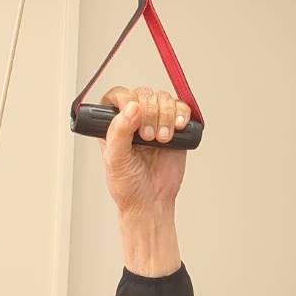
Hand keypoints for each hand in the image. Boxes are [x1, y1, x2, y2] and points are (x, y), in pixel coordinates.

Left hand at [100, 85, 186, 276]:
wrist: (152, 201)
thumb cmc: (128, 185)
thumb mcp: (116, 160)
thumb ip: (119, 132)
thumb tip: (131, 108)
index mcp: (113, 124)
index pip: (118, 96)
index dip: (127, 99)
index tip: (134, 115)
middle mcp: (133, 119)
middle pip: (144, 94)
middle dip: (150, 113)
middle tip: (148, 138)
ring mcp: (155, 121)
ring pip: (163, 98)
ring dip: (166, 115)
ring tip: (162, 140)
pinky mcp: (174, 126)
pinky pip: (181, 108)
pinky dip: (182, 114)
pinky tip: (178, 128)